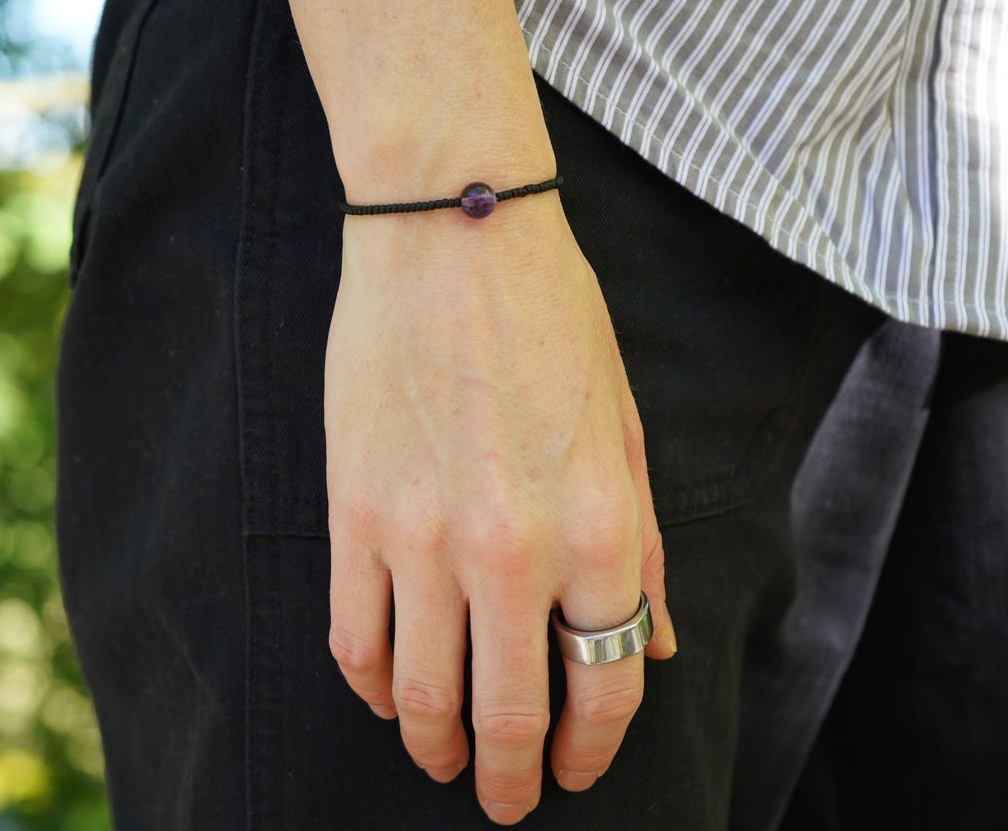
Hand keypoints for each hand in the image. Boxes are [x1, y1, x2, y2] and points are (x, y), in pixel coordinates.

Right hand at [324, 193, 677, 824]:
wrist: (451, 233)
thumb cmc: (554, 320)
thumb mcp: (628, 429)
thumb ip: (641, 546)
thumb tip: (655, 645)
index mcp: (598, 527)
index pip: (606, 683)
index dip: (594, 748)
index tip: (577, 773)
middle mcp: (512, 550)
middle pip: (508, 714)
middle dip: (510, 778)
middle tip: (506, 799)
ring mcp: (422, 537)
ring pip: (419, 695)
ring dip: (432, 747)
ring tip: (440, 762)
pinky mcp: (353, 512)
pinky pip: (352, 637)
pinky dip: (368, 686)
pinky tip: (383, 695)